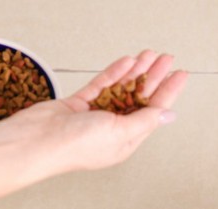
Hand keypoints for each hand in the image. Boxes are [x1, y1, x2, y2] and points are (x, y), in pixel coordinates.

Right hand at [0, 50, 187, 174]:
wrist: (36, 142)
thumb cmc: (76, 145)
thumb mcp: (120, 133)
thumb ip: (145, 121)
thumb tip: (168, 116)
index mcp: (126, 141)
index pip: (153, 112)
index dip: (169, 92)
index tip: (181, 74)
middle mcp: (113, 129)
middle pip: (140, 98)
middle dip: (155, 78)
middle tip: (167, 59)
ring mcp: (95, 116)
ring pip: (122, 89)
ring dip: (136, 72)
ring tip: (150, 55)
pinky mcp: (79, 104)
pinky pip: (102, 85)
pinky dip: (115, 73)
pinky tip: (127, 62)